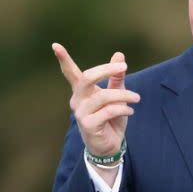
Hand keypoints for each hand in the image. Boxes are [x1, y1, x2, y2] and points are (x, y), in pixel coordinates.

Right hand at [51, 43, 139, 160]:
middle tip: (123, 67)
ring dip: (123, 95)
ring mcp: (81, 113)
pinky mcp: (88, 124)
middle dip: (106, 70)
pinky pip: (108, 111)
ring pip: (103, 96)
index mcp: (82, 91)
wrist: (109, 146)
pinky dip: (122, 109)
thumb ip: (116, 78)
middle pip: (87, 78)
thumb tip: (119, 55)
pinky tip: (131, 110)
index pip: (70, 73)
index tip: (55, 45)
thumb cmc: (111, 120)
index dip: (64, 60)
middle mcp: (78, 100)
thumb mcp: (117, 96)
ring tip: (137, 98)